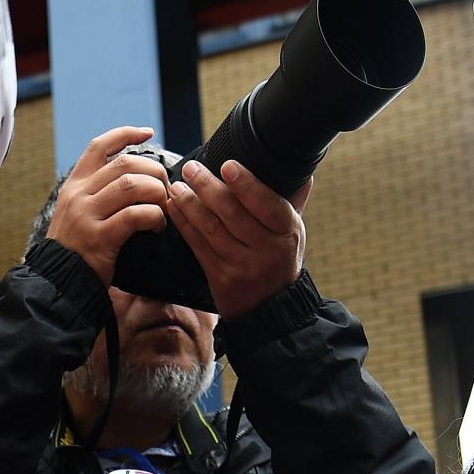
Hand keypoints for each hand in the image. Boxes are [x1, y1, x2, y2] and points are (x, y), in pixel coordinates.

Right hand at [45, 125, 170, 283]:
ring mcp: (87, 215)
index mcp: (75, 185)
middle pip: (124, 163)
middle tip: (165, 188)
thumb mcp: (78, 213)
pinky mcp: (99, 238)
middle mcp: (78, 195)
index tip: (148, 133)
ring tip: (164, 208)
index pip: (99, 146)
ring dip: (157, 193)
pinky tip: (158, 226)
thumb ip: (99, 194)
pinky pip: (135, 216)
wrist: (57, 284)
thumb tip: (137, 177)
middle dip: (153, 171)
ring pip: (132, 185)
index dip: (126, 134)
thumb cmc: (76, 251)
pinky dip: (154, 217)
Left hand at [163, 160, 308, 320]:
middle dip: (208, 187)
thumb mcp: (293, 231)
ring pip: (212, 228)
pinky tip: (174, 207)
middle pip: (233, 213)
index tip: (227, 165)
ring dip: (190, 204)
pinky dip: (184, 223)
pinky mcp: (220, 278)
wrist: (271, 308)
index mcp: (287, 231)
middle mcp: (266, 249)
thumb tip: (298, 167)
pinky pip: (198, 245)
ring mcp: (242, 266)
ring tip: (178, 185)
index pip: (266, 204)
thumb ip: (292, 200)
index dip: (246, 184)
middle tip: (192, 168)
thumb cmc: (280, 259)